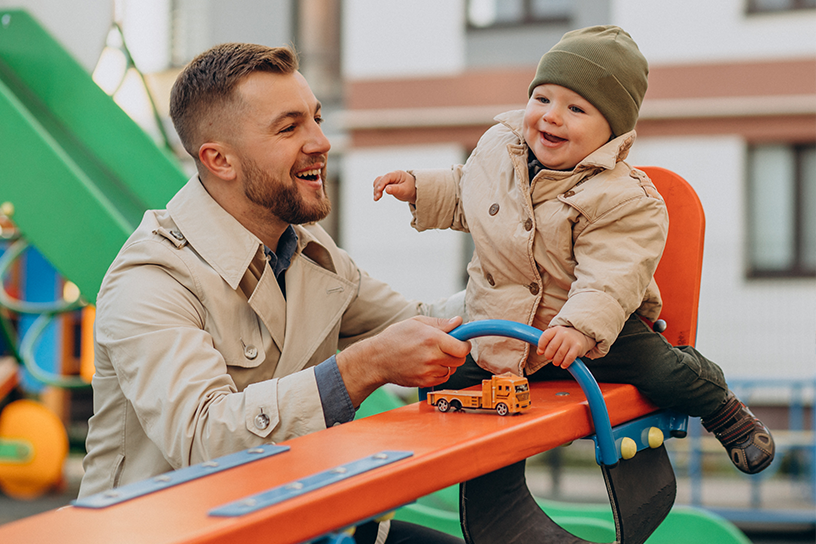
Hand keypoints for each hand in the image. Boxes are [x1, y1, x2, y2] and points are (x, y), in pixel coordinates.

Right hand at [337, 316, 469, 406]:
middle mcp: (432, 357)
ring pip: (452, 369)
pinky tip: (428, 365)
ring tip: (432, 356)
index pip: (462, 348)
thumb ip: (440, 323)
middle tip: (446, 347)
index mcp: (432, 339)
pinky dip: (439, 372)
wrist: (377, 359)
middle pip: (460, 360)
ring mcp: (428, 372)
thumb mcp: (416, 323)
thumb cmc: (395, 338)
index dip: (464, 344)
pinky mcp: (425, 382)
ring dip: (447, 363)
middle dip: (456, 353)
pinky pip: (442, 378)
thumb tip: (458, 322)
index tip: (461, 342)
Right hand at [373, 170, 416, 203]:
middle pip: (381, 179)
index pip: (387, 177)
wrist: (413, 190)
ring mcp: (388, 180)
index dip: (382, 183)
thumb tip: (386, 189)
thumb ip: (396, 189)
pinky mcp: (386, 185)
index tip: (379, 190)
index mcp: (397, 174)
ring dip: (376, 190)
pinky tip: (377, 197)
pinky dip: (377, 192)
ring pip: (378, 183)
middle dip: (378, 188)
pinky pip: (379, 187)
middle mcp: (391, 176)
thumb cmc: (410, 188)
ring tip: (376, 198)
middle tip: (377, 197)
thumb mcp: (404, 190)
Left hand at [536, 326, 595, 368]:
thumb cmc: (565, 338)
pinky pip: (569, 357)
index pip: (545, 337)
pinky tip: (563, 365)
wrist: (582, 336)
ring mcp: (571, 339)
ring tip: (556, 362)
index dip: (541, 346)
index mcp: (556, 329)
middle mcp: (563, 333)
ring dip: (556, 361)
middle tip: (550, 358)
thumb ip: (547, 342)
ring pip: (560, 354)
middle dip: (549, 355)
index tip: (541, 352)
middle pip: (552, 347)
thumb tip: (539, 352)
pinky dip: (565, 363)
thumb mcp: (556, 336)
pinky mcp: (578, 347)